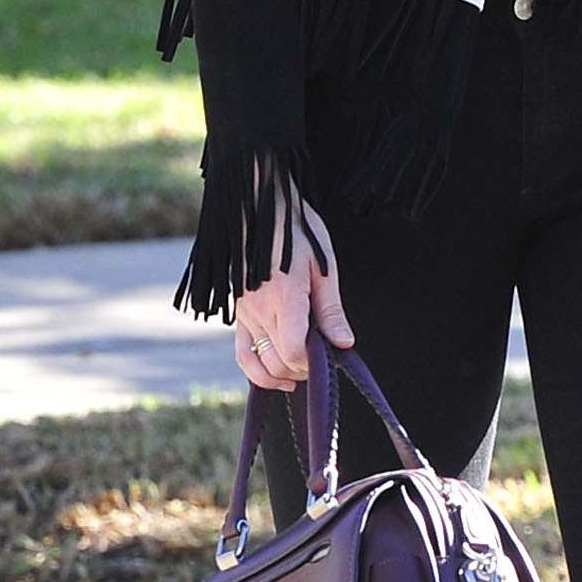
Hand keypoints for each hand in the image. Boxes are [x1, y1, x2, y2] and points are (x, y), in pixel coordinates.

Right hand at [232, 189, 352, 392]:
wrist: (259, 207)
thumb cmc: (297, 231)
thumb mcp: (324, 266)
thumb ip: (331, 310)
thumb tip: (343, 343)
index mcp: (283, 298)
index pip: (295, 350)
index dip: (314, 360)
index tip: (332, 353)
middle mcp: (258, 310)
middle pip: (279, 361)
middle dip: (303, 369)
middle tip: (324, 359)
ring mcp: (244, 313)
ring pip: (257, 364)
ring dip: (280, 374)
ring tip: (301, 374)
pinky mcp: (237, 312)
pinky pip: (242, 353)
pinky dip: (257, 370)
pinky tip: (276, 373)